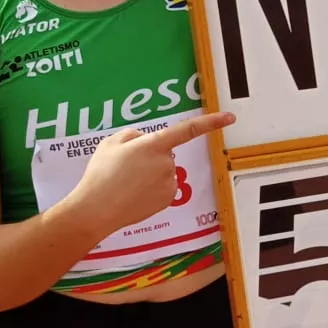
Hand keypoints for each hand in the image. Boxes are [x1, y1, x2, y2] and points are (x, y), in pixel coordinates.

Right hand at [70, 112, 232, 233]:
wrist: (97, 209)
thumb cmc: (101, 174)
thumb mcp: (110, 143)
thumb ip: (132, 135)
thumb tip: (146, 140)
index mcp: (154, 145)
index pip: (188, 130)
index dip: (210, 122)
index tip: (230, 118)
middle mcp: (167, 163)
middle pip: (164, 152)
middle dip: (150, 154)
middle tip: (125, 166)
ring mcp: (169, 182)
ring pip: (163, 170)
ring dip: (150, 172)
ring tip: (126, 181)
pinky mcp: (168, 199)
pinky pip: (163, 186)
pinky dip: (152, 188)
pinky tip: (134, 193)